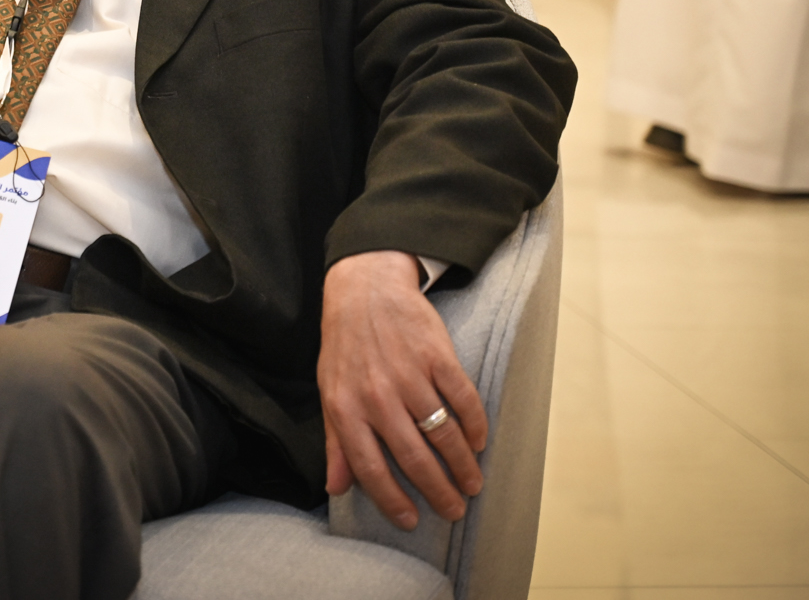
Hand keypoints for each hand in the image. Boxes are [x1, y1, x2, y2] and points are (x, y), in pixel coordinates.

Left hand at [318, 249, 487, 528]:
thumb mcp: (329, 392)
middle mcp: (377, 396)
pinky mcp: (437, 355)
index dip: (393, 500)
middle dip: (439, 491)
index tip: (413, 520)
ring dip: (462, 466)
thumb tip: (336, 488)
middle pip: (415, 458)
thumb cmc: (345, 346)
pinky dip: (475, 426)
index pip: (371, 468)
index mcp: (346, 408)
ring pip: (443, 434)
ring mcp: (409, 375)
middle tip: (454, 510)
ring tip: (472, 483)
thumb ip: (335, 443)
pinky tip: (479, 443)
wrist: (364, 288)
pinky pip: (463, 400)